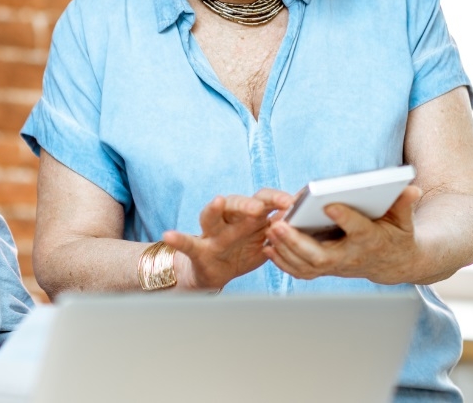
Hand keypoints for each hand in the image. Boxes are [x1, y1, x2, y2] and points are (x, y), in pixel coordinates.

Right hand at [162, 189, 289, 290]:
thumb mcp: (263, 239)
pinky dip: (178, 239)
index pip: (261, 200)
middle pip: (236, 204)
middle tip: (260, 208)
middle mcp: (228, 220)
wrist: (215, 272)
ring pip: (211, 217)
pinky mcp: (198, 250)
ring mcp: (211, 234)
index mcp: (247, 216)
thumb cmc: (242, 250)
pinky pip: (186, 243)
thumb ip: (280, 229)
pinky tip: (169, 235)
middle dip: (248, 203)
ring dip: (215, 209)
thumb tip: (303, 218)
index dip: (276, 199)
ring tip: (217, 202)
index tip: (292, 202)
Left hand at [263, 185, 422, 284]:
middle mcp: (351, 257)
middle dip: (297, 241)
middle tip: (277, 224)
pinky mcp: (326, 270)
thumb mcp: (404, 219)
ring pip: (307, 265)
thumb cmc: (397, 234)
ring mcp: (336, 266)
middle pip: (321, 255)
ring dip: (285, 251)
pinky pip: (302, 271)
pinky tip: (269, 248)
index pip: (358, 230)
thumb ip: (403, 203)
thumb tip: (411, 187)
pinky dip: (284, 263)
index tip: (329, 204)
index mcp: (371, 241)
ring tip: (269, 231)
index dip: (345, 218)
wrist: (394, 263)